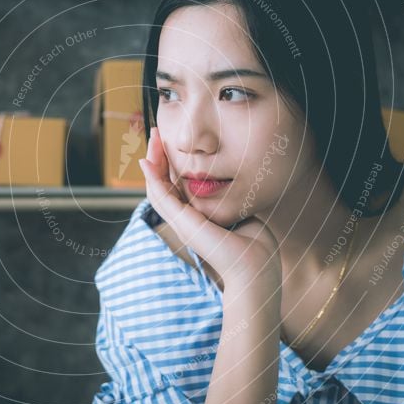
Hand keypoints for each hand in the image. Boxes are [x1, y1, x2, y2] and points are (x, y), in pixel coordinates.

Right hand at [139, 127, 281, 292]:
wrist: (256, 270)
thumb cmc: (256, 247)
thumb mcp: (242, 214)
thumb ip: (233, 201)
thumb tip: (239, 185)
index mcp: (198, 217)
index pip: (178, 186)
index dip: (172, 163)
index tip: (170, 141)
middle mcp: (186, 220)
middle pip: (164, 184)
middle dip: (159, 157)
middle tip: (155, 133)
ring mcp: (182, 223)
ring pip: (157, 188)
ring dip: (152, 163)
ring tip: (151, 140)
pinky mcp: (183, 224)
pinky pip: (160, 197)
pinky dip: (152, 178)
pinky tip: (147, 161)